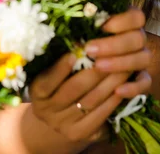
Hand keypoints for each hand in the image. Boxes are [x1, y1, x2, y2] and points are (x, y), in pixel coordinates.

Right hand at [29, 7, 151, 143]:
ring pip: (91, 100)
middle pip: (74, 89)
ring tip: (123, 63)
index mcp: (36, 92)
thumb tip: (75, 27)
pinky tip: (122, 85)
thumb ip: (58, 52)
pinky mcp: (80, 133)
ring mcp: (63, 124)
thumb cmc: (56, 79)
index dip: (61, 67)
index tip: (76, 50)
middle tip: (111, 51)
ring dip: (109, 81)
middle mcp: (46, 111)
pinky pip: (101, 115)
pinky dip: (113, 100)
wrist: (56, 113)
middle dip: (94, 69)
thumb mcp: (49, 66)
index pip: (47, 81)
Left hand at [85, 7, 151, 98]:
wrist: (84, 62)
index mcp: (129, 20)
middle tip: (90, 50)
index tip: (101, 26)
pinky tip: (117, 91)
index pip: (136, 17)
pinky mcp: (141, 77)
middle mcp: (138, 37)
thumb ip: (88, 18)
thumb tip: (83, 13)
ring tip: (98, 66)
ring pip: (144, 58)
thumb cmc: (82, 36)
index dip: (123, 21)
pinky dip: (134, 87)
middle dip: (114, 45)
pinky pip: (146, 82)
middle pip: (138, 38)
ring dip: (121, 63)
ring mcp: (142, 57)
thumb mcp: (84, 24)